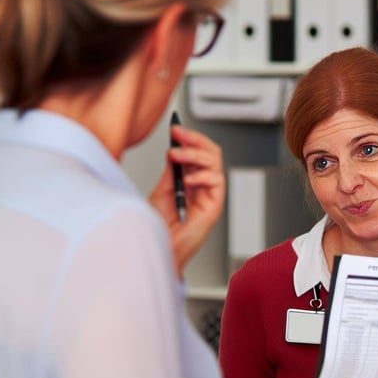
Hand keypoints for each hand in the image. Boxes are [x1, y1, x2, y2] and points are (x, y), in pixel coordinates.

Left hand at [148, 123, 224, 276]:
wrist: (161, 248)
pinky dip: (201, 175)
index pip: (198, 152)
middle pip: (210, 152)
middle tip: (178, 134)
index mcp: (191, 181)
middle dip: (194, 139)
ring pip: (215, 162)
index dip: (189, 139)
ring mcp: (210, 195)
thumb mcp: (162, 191)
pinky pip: (217, 181)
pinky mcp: (215, 205)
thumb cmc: (161, 228)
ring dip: (195, 154)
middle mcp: (203, 186)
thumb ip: (171, 172)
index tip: (175, 129)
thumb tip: (174, 151)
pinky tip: (187, 180)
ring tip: (176, 155)